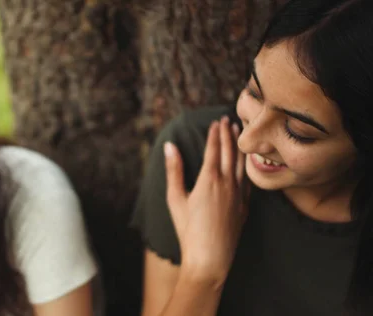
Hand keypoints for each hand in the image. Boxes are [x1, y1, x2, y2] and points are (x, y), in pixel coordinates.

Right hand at [164, 116, 248, 283]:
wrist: (210, 258)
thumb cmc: (188, 230)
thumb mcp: (175, 198)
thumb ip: (174, 170)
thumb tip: (169, 146)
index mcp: (209, 179)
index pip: (214, 149)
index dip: (215, 134)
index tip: (216, 121)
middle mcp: (227, 183)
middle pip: (230, 152)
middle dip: (229, 134)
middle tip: (229, 120)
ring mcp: (239, 195)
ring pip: (242, 164)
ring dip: (240, 147)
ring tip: (240, 134)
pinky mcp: (244, 206)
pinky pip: (248, 180)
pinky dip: (247, 166)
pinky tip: (246, 162)